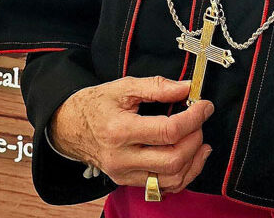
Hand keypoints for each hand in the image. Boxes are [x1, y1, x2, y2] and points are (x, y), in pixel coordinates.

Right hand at [49, 75, 213, 193]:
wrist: (68, 126)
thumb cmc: (96, 104)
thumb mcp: (124, 86)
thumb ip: (157, 86)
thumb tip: (187, 88)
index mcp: (120, 130)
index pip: (168, 131)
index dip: (194, 118)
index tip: (205, 106)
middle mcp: (122, 157)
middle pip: (173, 159)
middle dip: (196, 139)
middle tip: (200, 121)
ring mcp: (124, 173)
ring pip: (172, 179)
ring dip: (194, 160)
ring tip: (199, 140)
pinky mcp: (127, 181)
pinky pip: (163, 187)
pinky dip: (183, 174)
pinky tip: (190, 157)